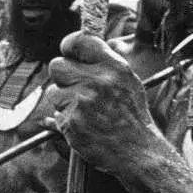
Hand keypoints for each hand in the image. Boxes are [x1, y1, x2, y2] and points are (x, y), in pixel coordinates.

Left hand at [47, 32, 161, 174]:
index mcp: (114, 66)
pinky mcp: (72, 122)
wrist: (139, 152)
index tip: (68, 53)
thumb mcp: (128, 81)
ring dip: (63, 102)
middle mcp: (98, 80)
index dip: (69, 46)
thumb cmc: (132, 115)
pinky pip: (55, 115)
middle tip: (73, 87)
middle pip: (56, 65)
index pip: (79, 41)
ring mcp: (84, 102)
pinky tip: (84, 125)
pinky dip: (65, 121)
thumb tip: (75, 48)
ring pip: (53, 92)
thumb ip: (104, 63)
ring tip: (84, 112)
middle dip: (61, 76)